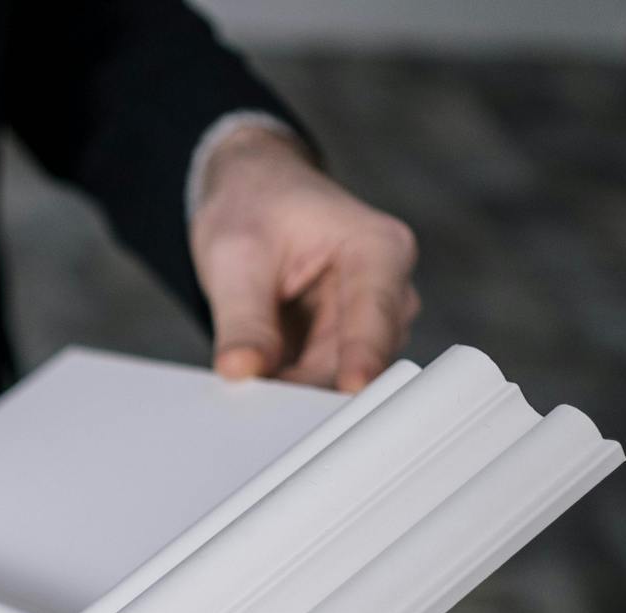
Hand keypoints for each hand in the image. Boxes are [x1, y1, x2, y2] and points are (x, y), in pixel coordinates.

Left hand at [190, 125, 420, 392]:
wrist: (252, 196)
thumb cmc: (253, 208)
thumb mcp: (235, 256)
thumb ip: (243, 319)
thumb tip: (242, 370)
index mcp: (379, 249)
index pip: (375, 312)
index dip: (363, 354)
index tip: (354, 387)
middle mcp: (389, 290)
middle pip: (355, 359)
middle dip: (306, 385)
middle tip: (256, 404)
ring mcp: (372, 323)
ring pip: (335, 380)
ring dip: (292, 389)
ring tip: (249, 378)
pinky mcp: (347, 347)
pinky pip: (319, 383)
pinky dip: (287, 386)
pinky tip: (258, 377)